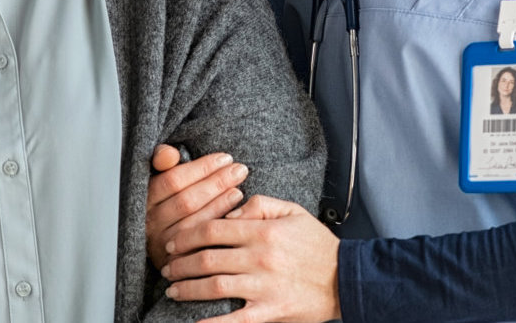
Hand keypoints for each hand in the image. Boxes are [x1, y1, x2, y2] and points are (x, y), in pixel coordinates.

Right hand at [147, 145, 249, 268]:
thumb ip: (161, 160)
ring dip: (219, 205)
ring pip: (194, 223)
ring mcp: (162, 245)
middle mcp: (149, 224)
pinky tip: (235, 216)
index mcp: (145, 199)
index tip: (225, 158)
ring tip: (239, 190)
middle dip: (216, 183)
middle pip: (186, 201)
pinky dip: (218, 227)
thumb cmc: (169, 201)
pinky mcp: (175, 263)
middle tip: (240, 170)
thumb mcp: (162, 178)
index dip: (201, 168)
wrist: (165, 244)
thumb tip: (170, 154)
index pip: (172, 180)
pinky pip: (200, 245)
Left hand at [160, 195, 340, 322]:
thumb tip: (228, 213)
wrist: (347, 278)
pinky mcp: (270, 312)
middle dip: (180, 263)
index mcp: (263, 231)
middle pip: (206, 258)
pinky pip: (233, 320)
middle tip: (167, 268)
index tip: (173, 242)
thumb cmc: (318, 245)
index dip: (186, 235)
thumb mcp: (293, 212)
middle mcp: (260, 258)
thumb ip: (260, 205)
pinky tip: (193, 322)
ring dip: (187, 288)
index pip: (212, 229)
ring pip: (213, 286)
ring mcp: (264, 287)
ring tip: (173, 290)